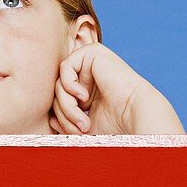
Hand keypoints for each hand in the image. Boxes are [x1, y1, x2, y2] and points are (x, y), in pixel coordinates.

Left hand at [49, 43, 183, 134]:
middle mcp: (88, 74)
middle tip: (81, 130)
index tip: (74, 134)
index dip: (61, 119)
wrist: (134, 115)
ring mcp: (90, 62)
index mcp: (88, 89)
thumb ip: (67, 121)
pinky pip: (65, 67)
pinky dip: (70, 86)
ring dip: (67, 107)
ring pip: (59, 84)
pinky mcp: (92, 52)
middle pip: (58, 93)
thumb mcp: (84, 125)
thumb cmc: (115, 125)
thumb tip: (51, 119)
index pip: (61, 100)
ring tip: (83, 122)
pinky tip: (85, 97)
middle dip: (65, 115)